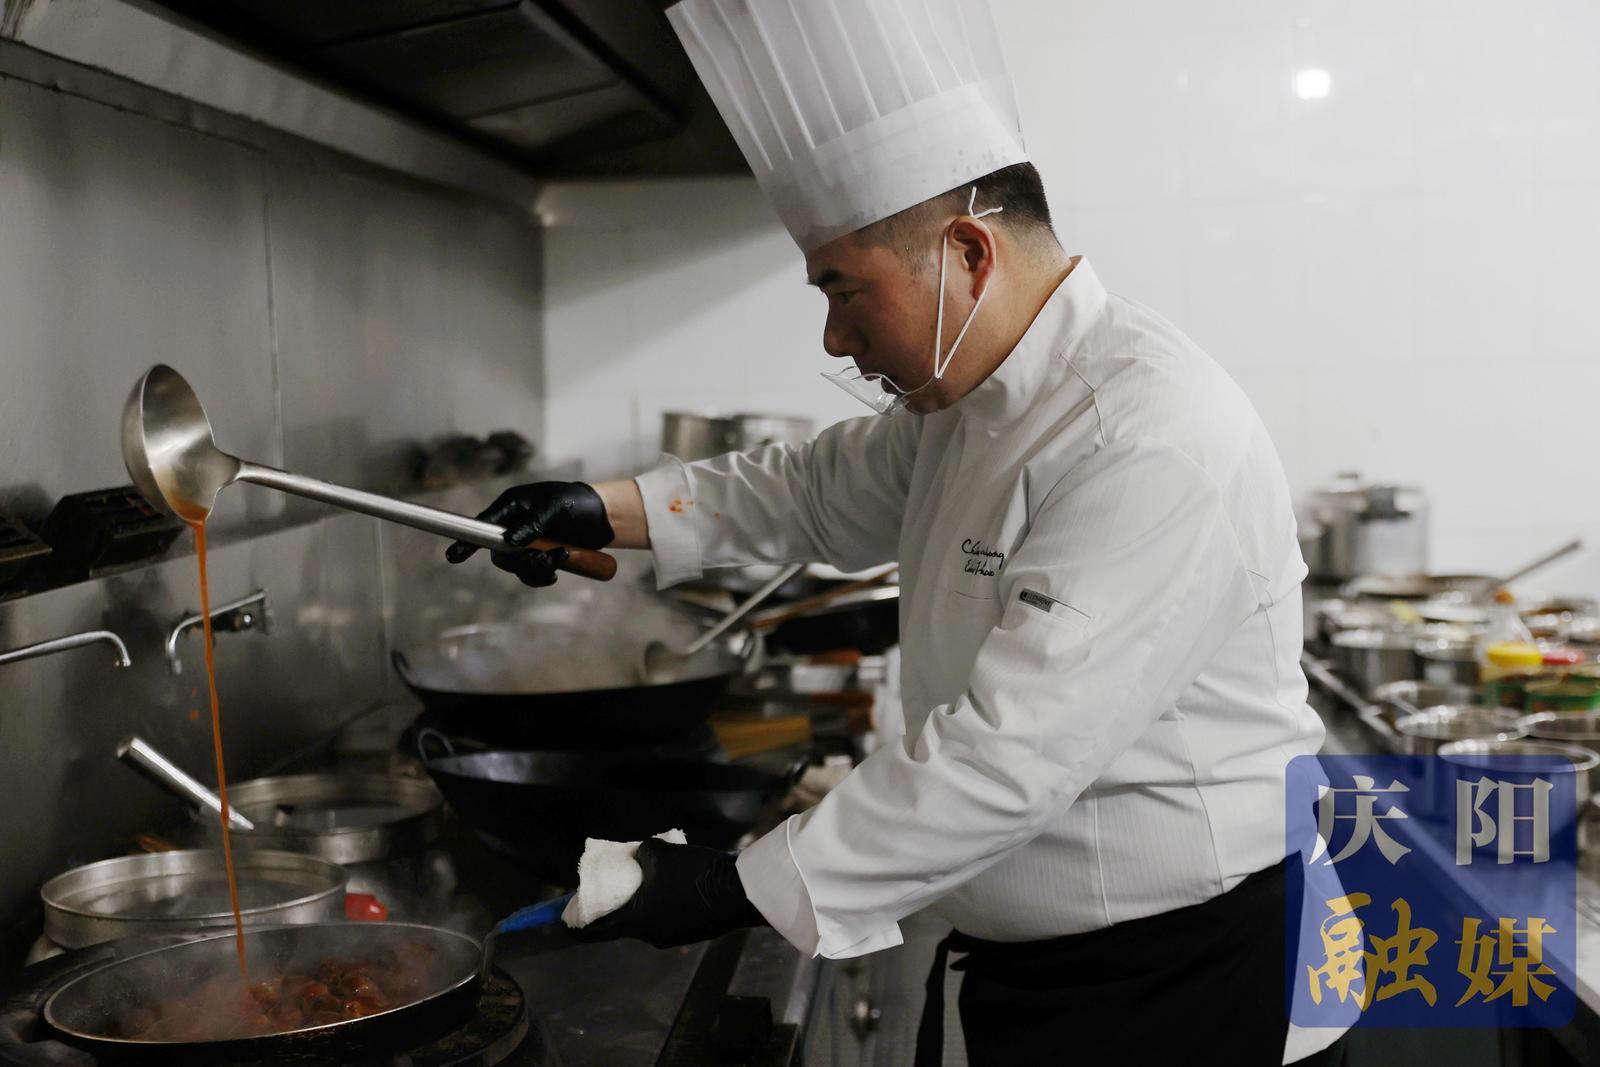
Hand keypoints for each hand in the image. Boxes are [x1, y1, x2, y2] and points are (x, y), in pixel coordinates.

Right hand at [444, 481, 614, 586]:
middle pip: (499, 553)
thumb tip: (510, 542)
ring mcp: (525, 542)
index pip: (483, 524)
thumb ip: (533, 523)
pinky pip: (530, 574)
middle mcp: (513, 525)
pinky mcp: (538, 555)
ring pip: (515, 566)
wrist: (603, 517)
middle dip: (522, 561)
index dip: (467, 540)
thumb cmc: (577, 503)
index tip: (453, 556)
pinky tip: (558, 571)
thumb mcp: (556, 507)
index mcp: (511, 506)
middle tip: (547, 558)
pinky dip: (542, 575)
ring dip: (536, 568)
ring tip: (562, 558)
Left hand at [572, 839, 766, 948]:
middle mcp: (651, 935)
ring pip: (648, 920)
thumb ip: (642, 853)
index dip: (577, 926)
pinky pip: (667, 919)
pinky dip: (662, 905)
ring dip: (642, 903)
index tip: (566, 921)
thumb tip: (641, 855)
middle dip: (615, 905)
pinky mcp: (691, 932)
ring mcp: (673, 937)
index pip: (596, 930)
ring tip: (648, 879)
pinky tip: (674, 885)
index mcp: (637, 920)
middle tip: (612, 887)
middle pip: (623, 923)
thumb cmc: (694, 874)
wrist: (739, 892)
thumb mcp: (662, 853)